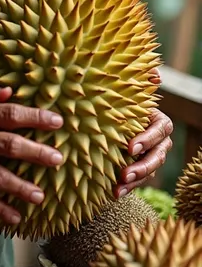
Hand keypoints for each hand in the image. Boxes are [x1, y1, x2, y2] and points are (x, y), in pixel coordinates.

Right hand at [0, 82, 63, 224]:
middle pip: (10, 145)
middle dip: (37, 152)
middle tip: (58, 158)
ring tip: (41, 195)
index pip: (10, 114)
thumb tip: (10, 91)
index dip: (35, 117)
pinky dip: (0, 209)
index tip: (58, 121)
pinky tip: (16, 216)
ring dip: (22, 186)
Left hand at [115, 68, 172, 197]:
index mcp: (158, 119)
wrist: (108, 114)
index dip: (147, 139)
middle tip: (124, 173)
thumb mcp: (127, 89)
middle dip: (142, 166)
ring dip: (135, 181)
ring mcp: (151, 156)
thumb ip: (140, 81)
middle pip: (157, 155)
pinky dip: (128, 188)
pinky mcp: (140, 168)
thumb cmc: (119, 97)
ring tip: (119, 188)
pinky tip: (114, 194)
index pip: (159, 129)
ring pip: (149, 171)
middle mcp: (158, 140)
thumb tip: (154, 73)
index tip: (130, 147)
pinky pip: (138, 181)